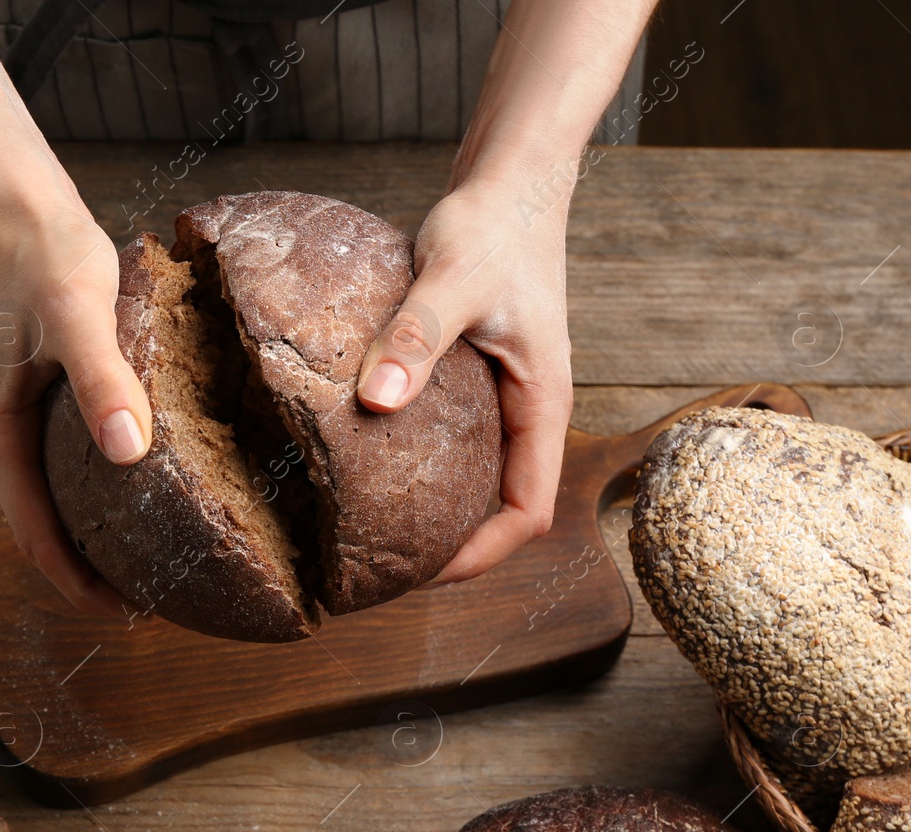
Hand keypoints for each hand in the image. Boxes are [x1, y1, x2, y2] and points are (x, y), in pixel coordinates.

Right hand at [0, 201, 150, 615]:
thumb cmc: (47, 257)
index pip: (35, 536)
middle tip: (154, 601)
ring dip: (99, 536)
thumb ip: (102, 382)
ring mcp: (29, 419)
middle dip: (92, 572)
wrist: (24, 207)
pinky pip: (75, 465)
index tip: (128, 614)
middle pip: (46, 529)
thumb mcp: (80, 316)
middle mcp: (9, 436)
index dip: (77, 584)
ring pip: (61, 500)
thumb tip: (131, 454)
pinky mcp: (52, 397)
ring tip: (157, 559)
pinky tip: (154, 489)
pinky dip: (108, 492)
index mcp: (3, 434)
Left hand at [355, 170, 573, 582]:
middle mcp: (527, 409)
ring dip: (437, 511)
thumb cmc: (493, 225)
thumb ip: (417, 337)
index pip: (528, 513)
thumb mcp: (451, 278)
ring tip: (370, 529)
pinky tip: (369, 463)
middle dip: (451, 547)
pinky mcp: (478, 378)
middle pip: (502, 509)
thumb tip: (378, 401)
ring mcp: (505, 396)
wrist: (509, 181)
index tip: (422, 571)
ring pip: (480, 479)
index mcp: (541, 403)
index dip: (481, 555)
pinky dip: (424, 466)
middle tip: (381, 566)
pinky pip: (459, 445)